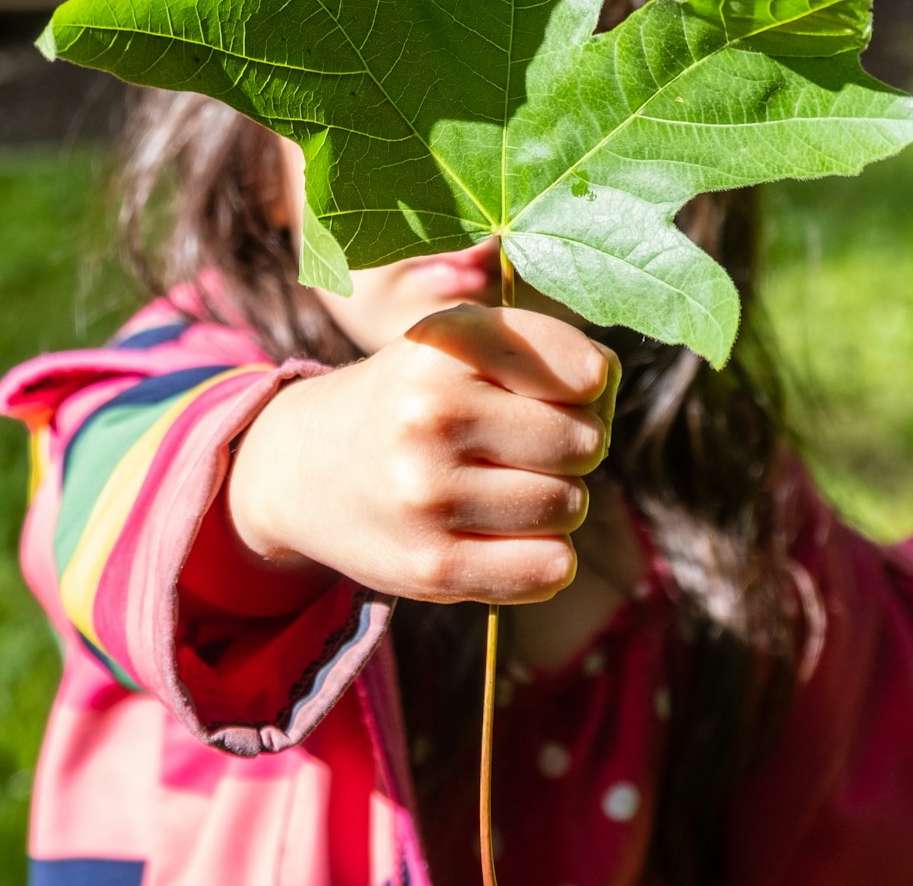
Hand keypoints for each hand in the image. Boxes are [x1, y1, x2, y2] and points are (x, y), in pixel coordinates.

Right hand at [227, 305, 618, 605]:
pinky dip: (545, 556)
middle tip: (523, 447)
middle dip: (572, 447)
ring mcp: (428, 494)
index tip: (552, 392)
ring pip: (571, 506)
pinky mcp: (433, 566)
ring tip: (503, 486)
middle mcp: (432, 413)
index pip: (585, 372)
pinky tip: (504, 534)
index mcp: (447, 343)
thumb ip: (547, 350)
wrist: (305, 466)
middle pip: (586, 443)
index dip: (586, 386)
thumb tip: (606, 386)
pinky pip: (551, 568)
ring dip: (555, 502)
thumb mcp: (461, 342)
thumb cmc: (415, 397)